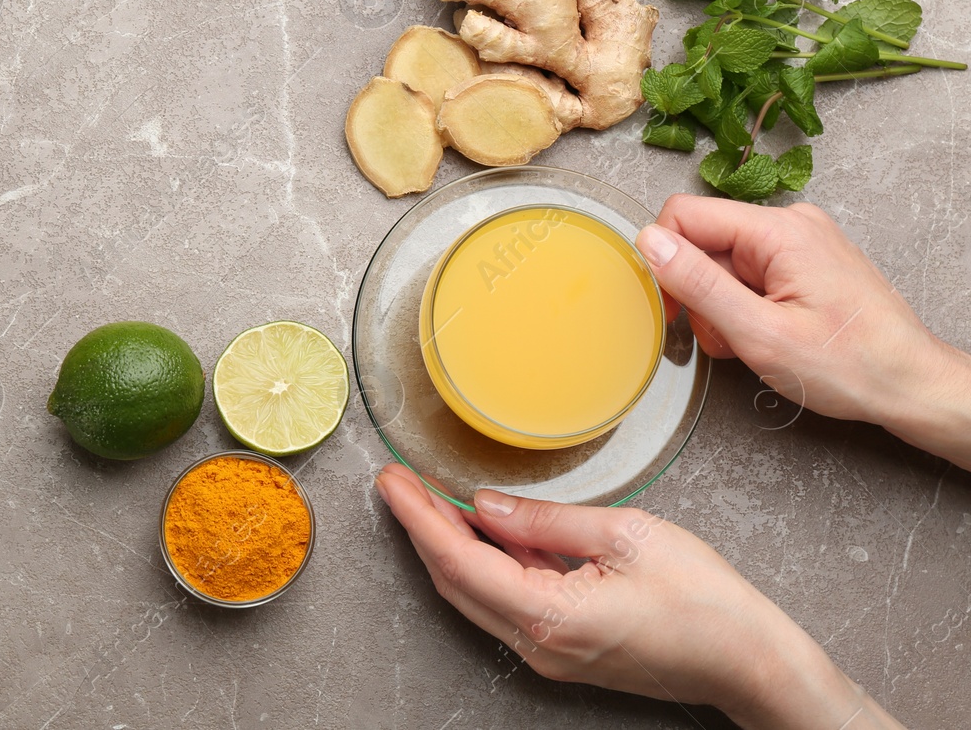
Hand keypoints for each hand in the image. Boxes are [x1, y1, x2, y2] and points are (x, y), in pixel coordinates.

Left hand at [375, 465, 899, 727]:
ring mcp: (549, 653)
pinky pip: (505, 603)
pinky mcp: (563, 650)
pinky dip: (483, 564)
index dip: (417, 516)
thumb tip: (487, 505)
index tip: (391, 479)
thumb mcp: (627, 535)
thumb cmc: (706, 602)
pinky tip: (481, 529)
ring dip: (448, 546)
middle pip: (454, 582)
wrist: (750, 661)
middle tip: (399, 481)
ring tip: (428, 496)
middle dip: (421, 528)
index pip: (458, 561)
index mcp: (550, 617)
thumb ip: (546, 521)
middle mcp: (539, 644)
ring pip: (475, 595)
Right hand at [637, 195, 970, 466]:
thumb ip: (699, 284)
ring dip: (721, 307)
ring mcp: (799, 243)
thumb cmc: (851, 366)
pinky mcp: (804, 263)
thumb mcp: (761, 333)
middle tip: (727, 336)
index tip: (676, 307)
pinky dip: (744, 308)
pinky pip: (748, 274)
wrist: (912, 386)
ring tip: (753, 342)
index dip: (665, 261)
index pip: (684, 214)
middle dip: (700, 294)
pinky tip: (766, 334)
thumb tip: (649, 241)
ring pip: (722, 262)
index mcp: (779, 231)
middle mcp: (790, 224)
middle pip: (703, 242)